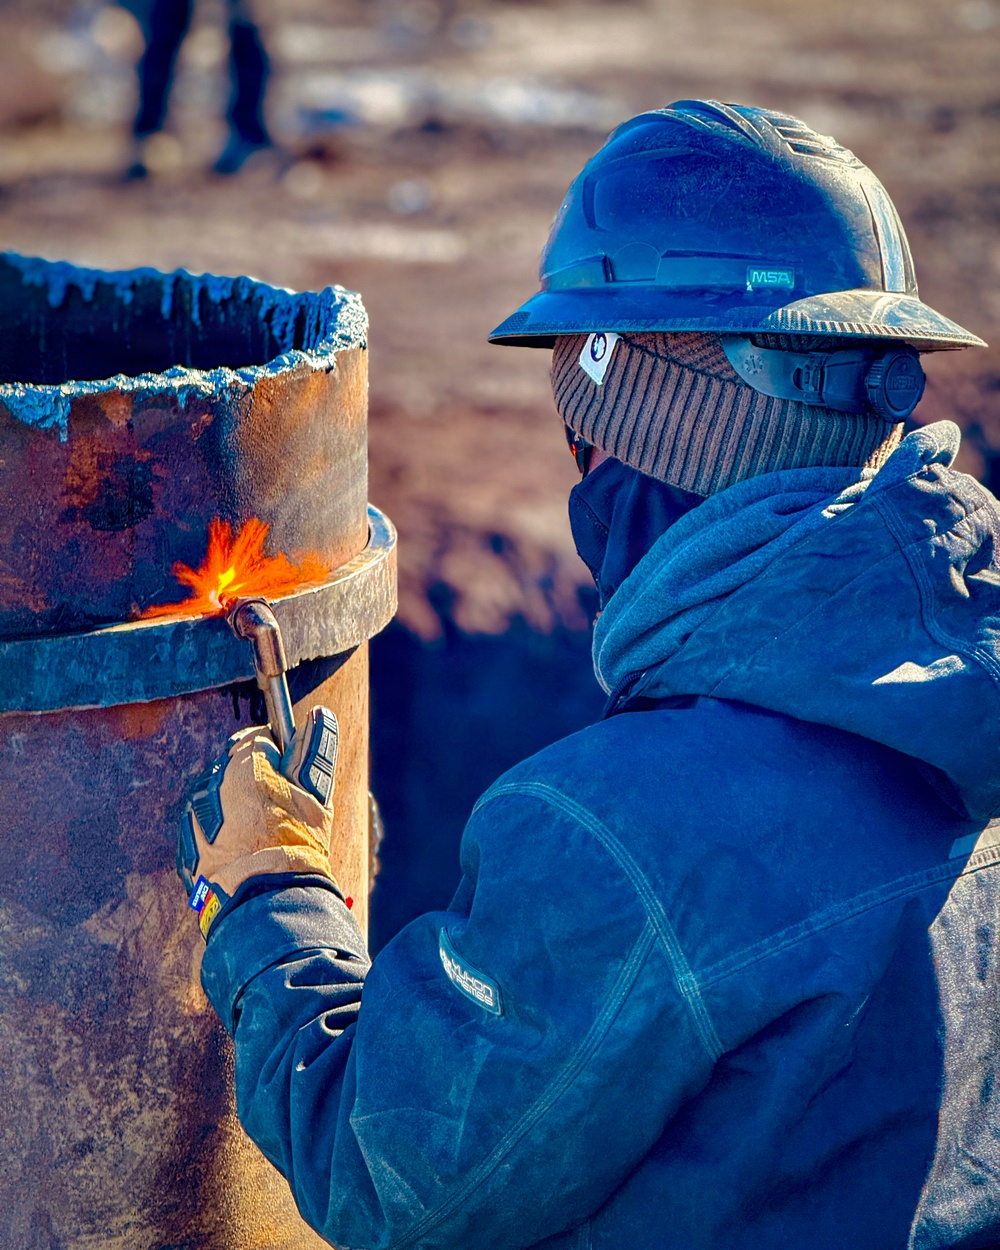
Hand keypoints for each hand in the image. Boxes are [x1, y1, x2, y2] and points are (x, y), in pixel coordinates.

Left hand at [177, 707, 338, 937]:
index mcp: (245, 767)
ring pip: (217, 796)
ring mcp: (194, 814)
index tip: (286, 773)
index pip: (257, 740)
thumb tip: (320, 715)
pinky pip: (203, 825)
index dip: (275, 755)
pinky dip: (218, 832)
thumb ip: (314, 752)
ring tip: (258, 836)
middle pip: (234, 766)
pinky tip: (240, 851)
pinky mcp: (185, 842)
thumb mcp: (314, 798)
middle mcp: (213, 784)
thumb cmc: (295, 848)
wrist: (265, 903)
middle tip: (277, 810)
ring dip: (234, 807)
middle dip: (253, 781)